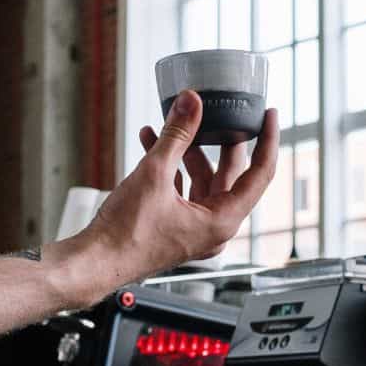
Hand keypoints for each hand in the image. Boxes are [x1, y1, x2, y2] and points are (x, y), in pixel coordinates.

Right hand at [74, 90, 278, 292]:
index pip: (260, 174)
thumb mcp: (154, 173)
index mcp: (222, 221)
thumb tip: (191, 104)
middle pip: (230, 176)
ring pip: (204, 182)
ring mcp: (195, 231)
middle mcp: (214, 229)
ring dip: (188, 153)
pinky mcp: (175, 229)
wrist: (95, 262)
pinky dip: (173, 170)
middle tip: (219, 113)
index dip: (268, 140)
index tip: (270, 116)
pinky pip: (184, 193)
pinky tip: (153, 146)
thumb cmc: (125, 235)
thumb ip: (176, 135)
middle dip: (220, 141)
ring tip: (173, 126)